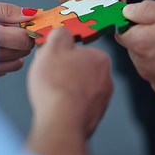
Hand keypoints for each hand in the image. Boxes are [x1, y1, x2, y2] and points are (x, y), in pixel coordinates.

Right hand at [0, 0, 36, 84]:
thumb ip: (5, 11)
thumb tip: (32, 15)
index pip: (23, 39)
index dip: (27, 30)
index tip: (24, 24)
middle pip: (21, 52)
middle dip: (21, 39)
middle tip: (8, 29)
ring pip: (15, 64)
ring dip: (12, 51)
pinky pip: (1, 71)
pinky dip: (1, 60)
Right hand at [27, 28, 112, 154]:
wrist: (61, 122)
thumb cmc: (57, 85)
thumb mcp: (52, 48)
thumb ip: (59, 34)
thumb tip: (62, 32)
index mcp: (99, 58)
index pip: (78, 49)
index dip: (60, 53)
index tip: (51, 58)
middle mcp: (106, 78)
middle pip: (79, 68)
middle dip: (63, 70)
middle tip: (48, 75)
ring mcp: (101, 99)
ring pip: (78, 87)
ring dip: (65, 88)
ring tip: (51, 92)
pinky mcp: (94, 115)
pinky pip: (78, 104)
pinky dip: (68, 104)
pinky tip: (57, 105)